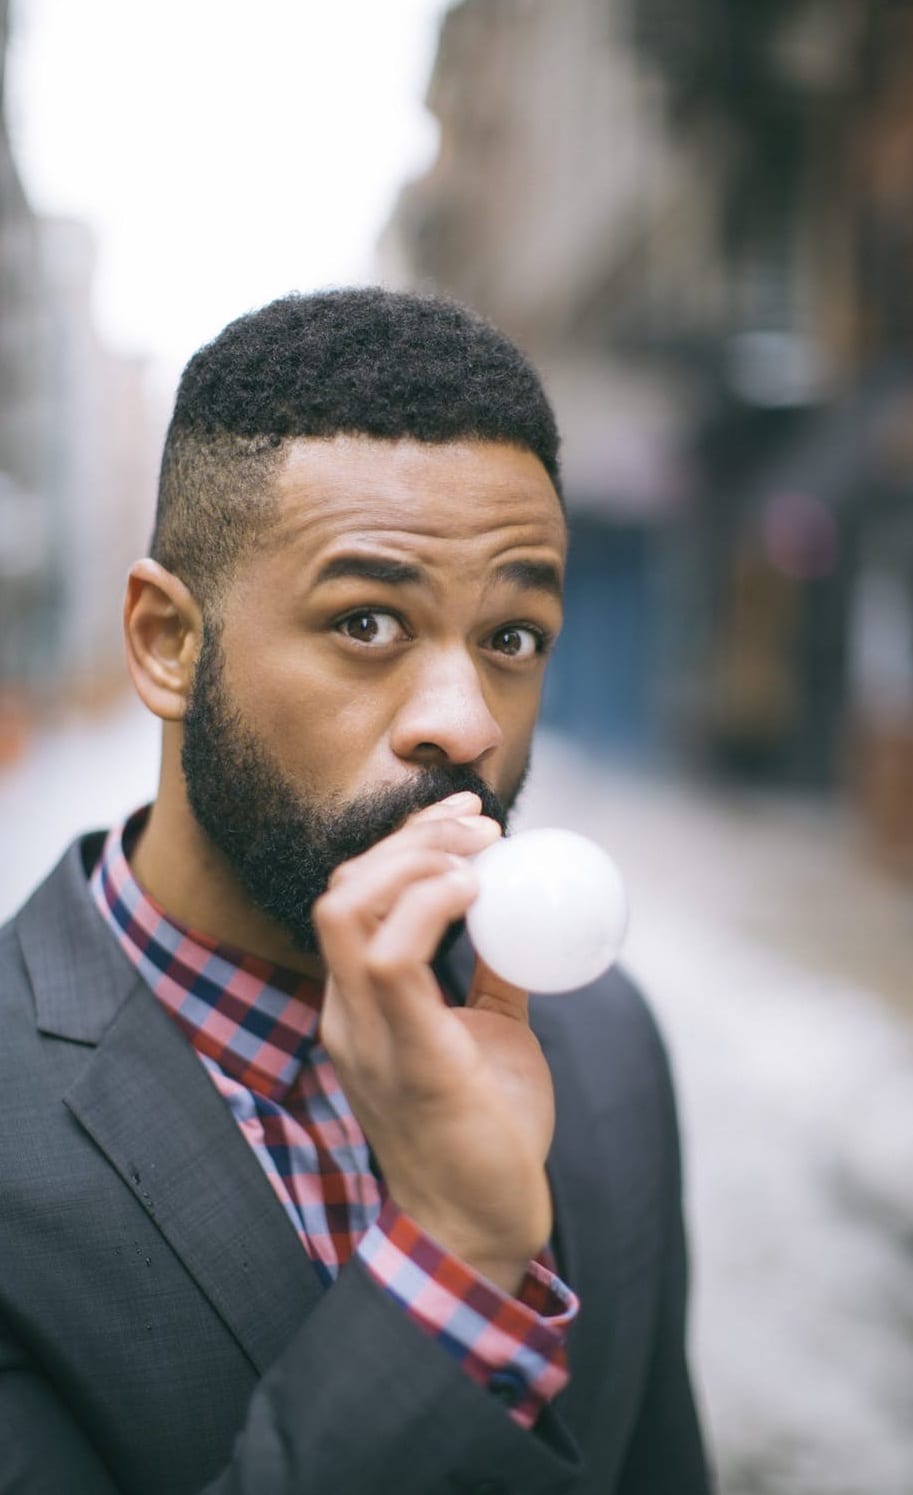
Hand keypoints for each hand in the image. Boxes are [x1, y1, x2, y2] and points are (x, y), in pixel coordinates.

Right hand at [315, 792, 554, 1294]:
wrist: (480, 1231)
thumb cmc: (485, 1135)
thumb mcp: (491, 1034)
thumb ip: (492, 977)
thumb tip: (519, 916)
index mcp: (359, 1007)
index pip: (351, 899)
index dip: (400, 844)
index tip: (464, 816)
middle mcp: (348, 1015)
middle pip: (344, 891)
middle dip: (408, 838)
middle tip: (477, 821)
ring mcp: (368, 1036)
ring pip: (352, 911)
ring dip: (417, 862)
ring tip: (480, 847)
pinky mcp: (408, 1059)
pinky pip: (394, 960)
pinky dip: (430, 908)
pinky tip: (476, 891)